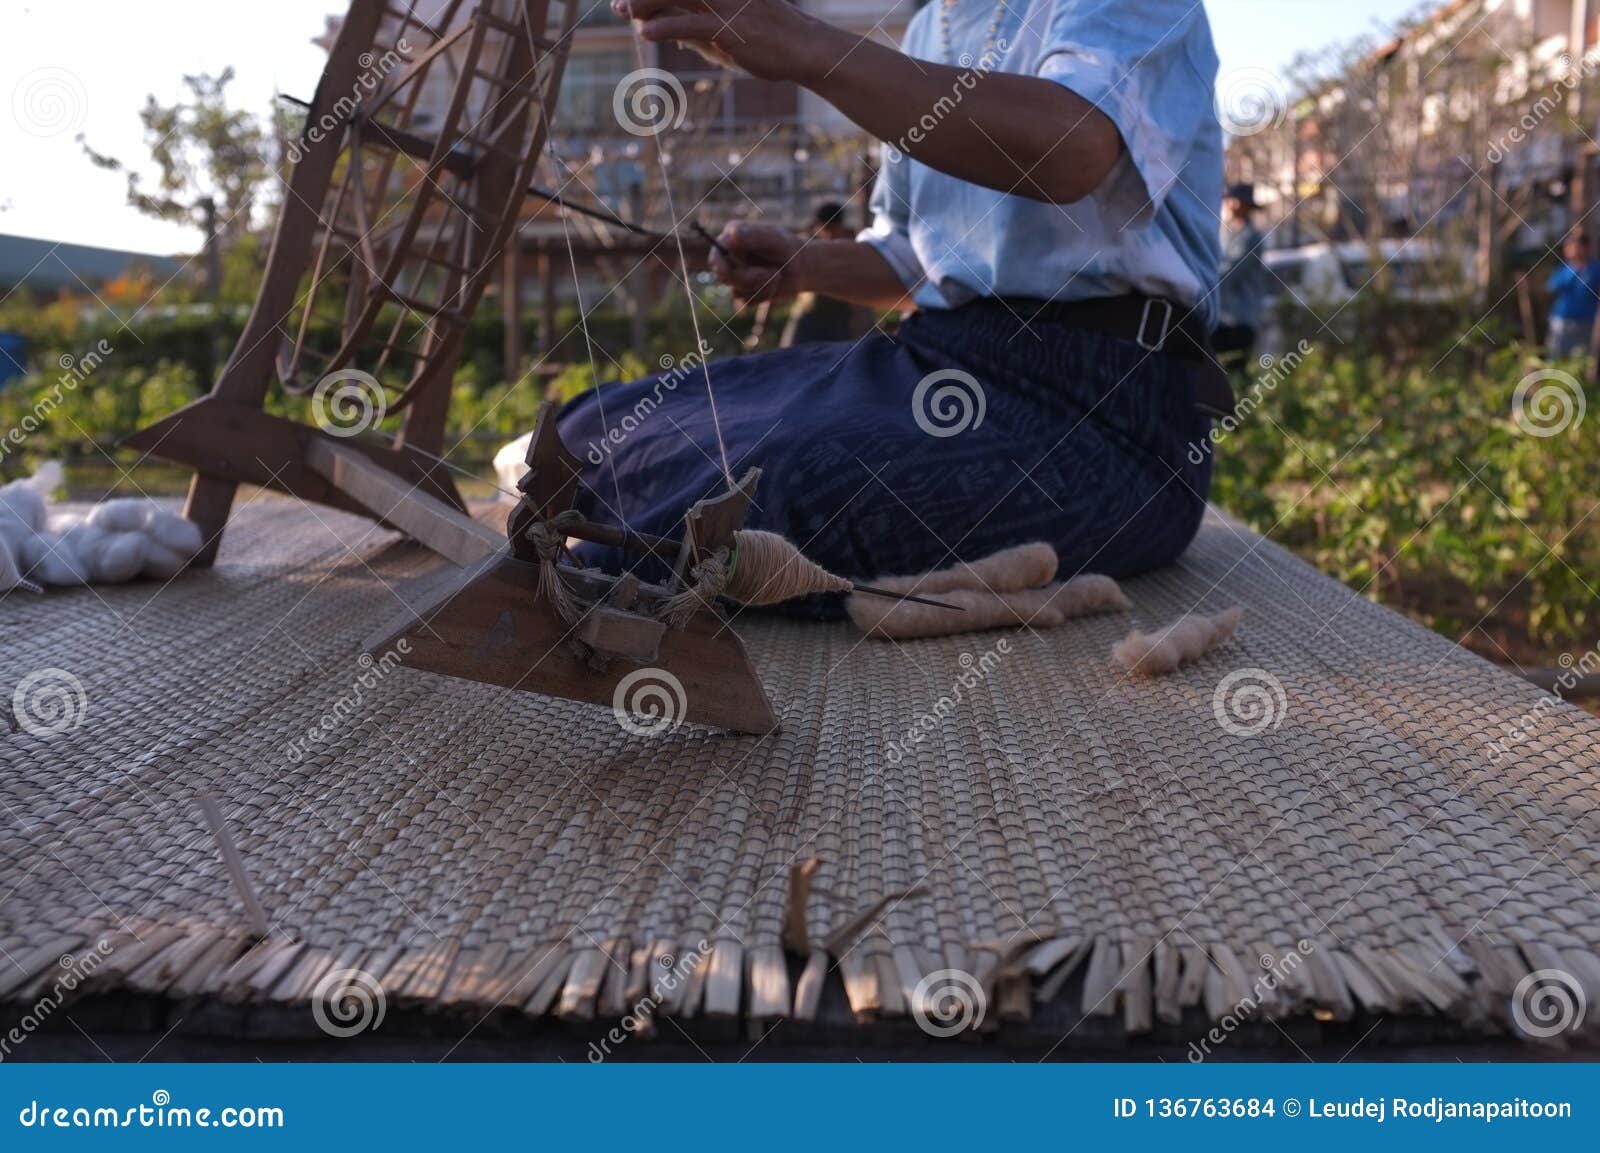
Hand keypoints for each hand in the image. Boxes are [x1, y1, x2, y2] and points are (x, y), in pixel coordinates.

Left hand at [611, 0, 844, 83]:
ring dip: (645, 2)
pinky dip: (665, 26)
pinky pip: (690, 24)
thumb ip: (702, 30)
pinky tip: (645, 32)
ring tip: (623, 12)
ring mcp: (726, 4)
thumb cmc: (770, 39)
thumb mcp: (732, 30)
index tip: (629, 0)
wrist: (806, 48)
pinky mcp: (729, 28)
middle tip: (617, 5)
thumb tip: (676, 37)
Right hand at [709, 222, 805, 305]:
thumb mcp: (774, 239)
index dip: (719, 264)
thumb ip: (754, 235)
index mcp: (732, 239)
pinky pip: (747, 302)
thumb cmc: (787, 247)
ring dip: (761, 285)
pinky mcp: (744, 293)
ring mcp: (736, 277)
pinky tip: (774, 284)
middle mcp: (730, 258)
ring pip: (736, 291)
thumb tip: (732, 234)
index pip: (717, 254)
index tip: (726, 272)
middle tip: (768, 273)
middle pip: (723, 276)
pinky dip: (764, 294)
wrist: (801, 268)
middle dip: (746, 278)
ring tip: (777, 274)